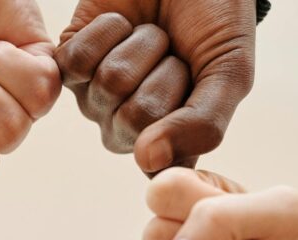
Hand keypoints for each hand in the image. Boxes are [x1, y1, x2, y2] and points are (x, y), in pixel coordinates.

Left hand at [57, 1, 255, 173]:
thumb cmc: (212, 21)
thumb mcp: (229, 71)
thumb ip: (203, 124)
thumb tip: (148, 161)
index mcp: (167, 141)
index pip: (165, 156)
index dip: (186, 115)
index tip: (199, 84)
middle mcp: (126, 129)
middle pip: (135, 118)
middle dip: (164, 71)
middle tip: (174, 53)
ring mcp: (95, 98)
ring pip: (110, 83)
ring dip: (140, 45)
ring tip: (153, 35)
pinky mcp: (68, 66)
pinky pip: (79, 60)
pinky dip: (107, 30)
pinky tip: (122, 25)